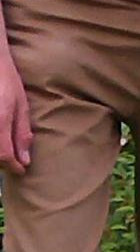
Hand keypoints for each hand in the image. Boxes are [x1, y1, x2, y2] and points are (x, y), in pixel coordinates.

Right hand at [0, 53, 31, 174]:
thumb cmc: (6, 80)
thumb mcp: (21, 104)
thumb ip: (22, 132)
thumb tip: (25, 160)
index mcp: (0, 120)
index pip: (4, 155)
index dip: (13, 167)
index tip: (21, 171)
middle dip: (4, 160)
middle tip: (15, 158)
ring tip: (8, 147)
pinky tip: (1, 136)